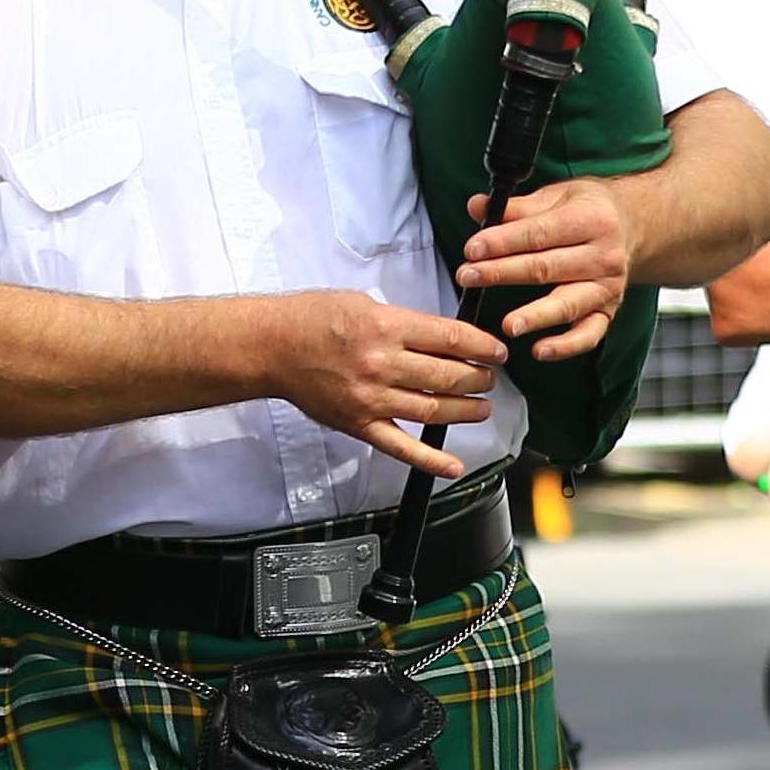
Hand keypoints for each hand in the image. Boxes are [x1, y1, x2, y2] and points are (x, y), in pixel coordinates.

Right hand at [270, 291, 505, 477]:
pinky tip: (454, 465)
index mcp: (386, 327)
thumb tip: (441, 339)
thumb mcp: (364, 303)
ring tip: (481, 406)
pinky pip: (400, 446)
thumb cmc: (313, 319)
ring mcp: (372, 398)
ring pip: (434, 409)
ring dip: (466, 410)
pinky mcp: (359, 424)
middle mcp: (382, 364)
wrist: (272, 347)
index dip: (482, 346)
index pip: (450, 339)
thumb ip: (403, 323)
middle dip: (479, 378)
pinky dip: (430, 459)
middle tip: (490, 378)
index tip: (497, 352)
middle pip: (449, 375)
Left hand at [460, 178, 637, 360]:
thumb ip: (517, 207)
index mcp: (590, 220)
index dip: (503, 242)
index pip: (539, 233)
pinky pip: (588, 334)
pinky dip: (566, 346)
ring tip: (509, 325)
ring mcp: (607, 287)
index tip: (473, 249)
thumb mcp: (558, 197)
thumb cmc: (590, 211)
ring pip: (567, 304)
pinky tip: (540, 350)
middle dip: (502, 273)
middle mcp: (603, 255)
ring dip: (536, 316)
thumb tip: (477, 207)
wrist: (635, 226)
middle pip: (546, 268)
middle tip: (468, 277)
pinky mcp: (608, 311)